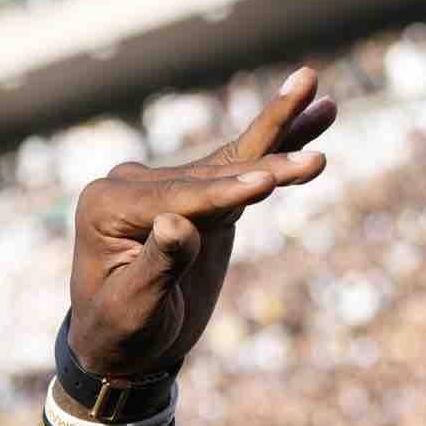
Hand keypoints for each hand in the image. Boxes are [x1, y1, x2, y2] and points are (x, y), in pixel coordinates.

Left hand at [68, 65, 333, 376]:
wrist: (122, 345)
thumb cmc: (121, 331)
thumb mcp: (134, 307)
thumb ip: (158, 265)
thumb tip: (174, 224)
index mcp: (107, 205)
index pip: (177, 199)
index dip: (224, 196)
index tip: (268, 185)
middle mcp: (132, 184)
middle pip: (211, 173)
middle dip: (266, 166)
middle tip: (315, 161)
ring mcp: (167, 183)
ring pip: (232, 157)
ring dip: (280, 125)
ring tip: (311, 80)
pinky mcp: (199, 193)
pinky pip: (243, 164)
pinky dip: (280, 139)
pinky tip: (318, 108)